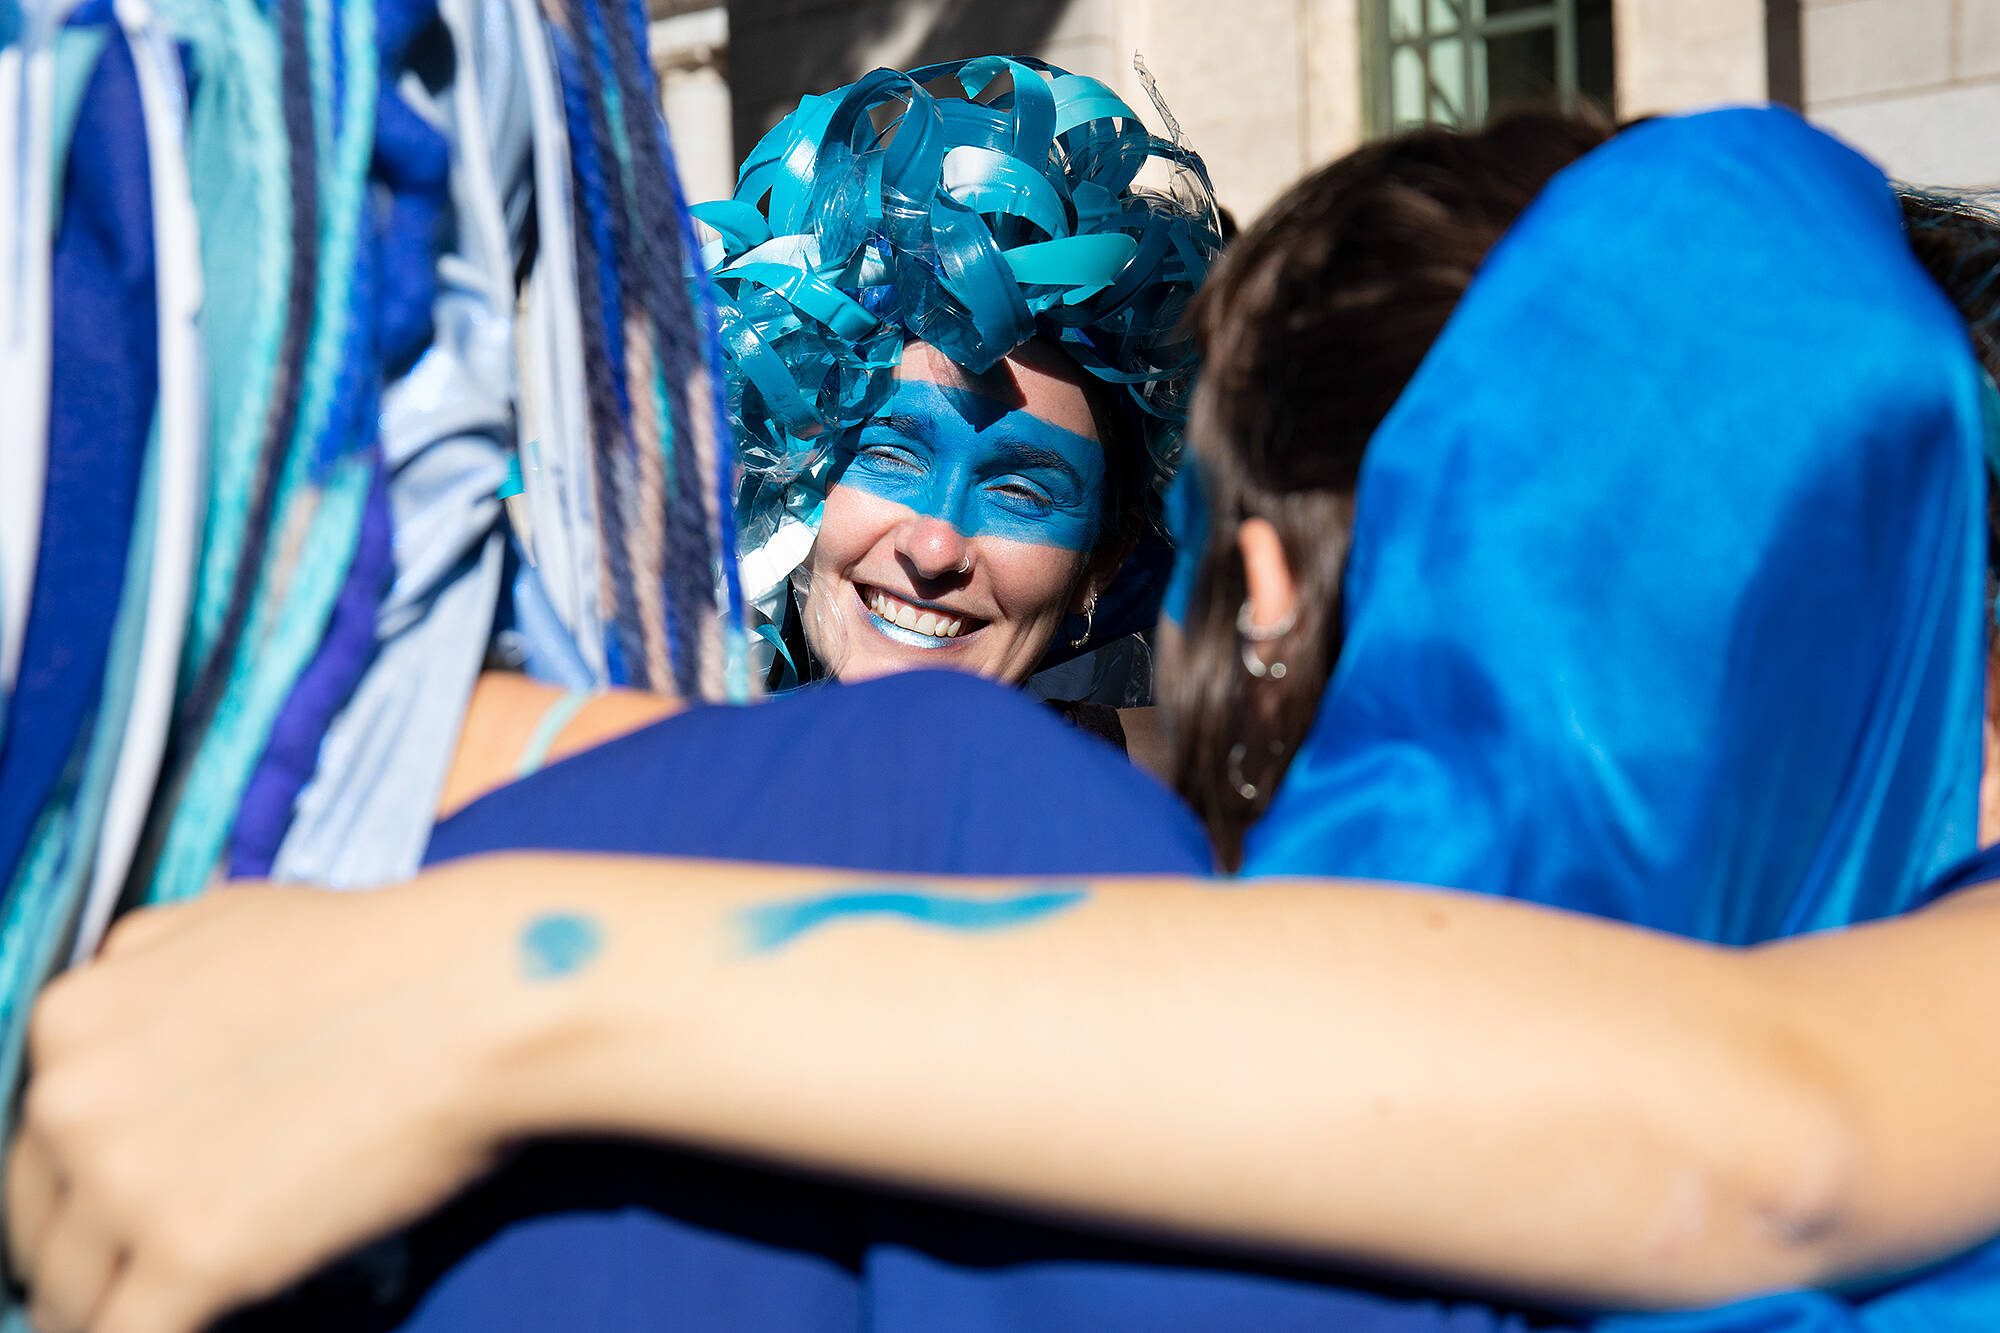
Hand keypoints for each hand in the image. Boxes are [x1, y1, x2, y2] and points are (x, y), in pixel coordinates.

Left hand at [4, 877, 520, 1332]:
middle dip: (94, 1248)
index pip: (36, 1139)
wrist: (475, 995)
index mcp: (73, 1019)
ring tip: (185, 1299)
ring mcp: (125, 1183)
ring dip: (121, 1303)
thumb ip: (151, 965)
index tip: (127, 1201)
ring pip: (70, 1296)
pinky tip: (209, 1321)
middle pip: (38, 1223)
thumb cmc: (384, 953)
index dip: (85, 1178)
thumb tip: (136, 1016)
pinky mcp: (190, 1256)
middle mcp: (72, 1099)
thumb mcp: (231, 916)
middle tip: (161, 1255)